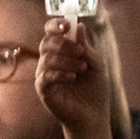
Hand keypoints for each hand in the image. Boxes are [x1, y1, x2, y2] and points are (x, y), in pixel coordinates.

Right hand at [36, 18, 113, 138]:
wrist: (94, 114)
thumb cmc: (95, 89)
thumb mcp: (96, 65)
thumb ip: (87, 47)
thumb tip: (79, 25)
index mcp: (62, 52)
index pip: (51, 32)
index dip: (55, 25)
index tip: (67, 24)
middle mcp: (50, 61)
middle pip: (46, 42)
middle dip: (63, 44)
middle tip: (80, 51)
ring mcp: (44, 74)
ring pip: (47, 59)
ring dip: (67, 61)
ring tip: (82, 68)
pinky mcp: (43, 89)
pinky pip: (44, 76)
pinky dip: (60, 73)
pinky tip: (72, 77)